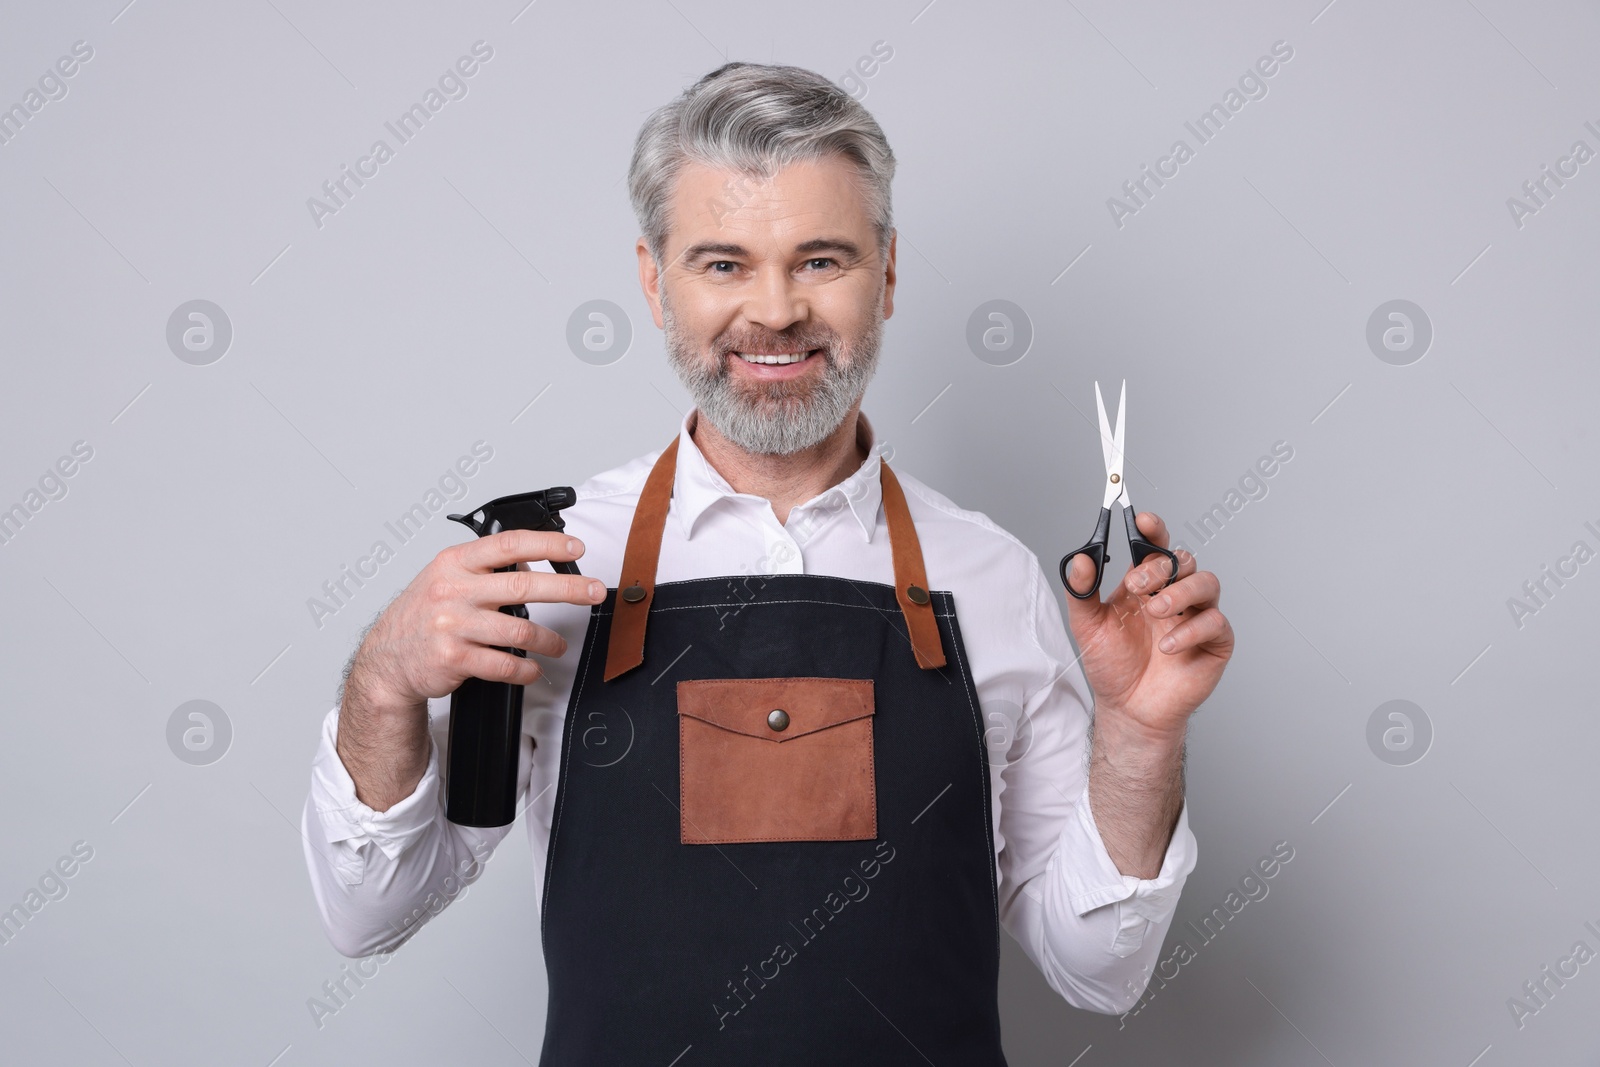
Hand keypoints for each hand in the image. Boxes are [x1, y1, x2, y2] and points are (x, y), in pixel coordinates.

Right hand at [348, 529, 605, 711]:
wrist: (386, 659)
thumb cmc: (421, 616)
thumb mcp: (444, 578)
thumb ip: (484, 569)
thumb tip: (532, 562)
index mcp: (454, 564)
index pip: (508, 544)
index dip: (547, 544)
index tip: (575, 547)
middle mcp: (453, 591)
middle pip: (523, 586)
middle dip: (567, 588)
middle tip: (592, 592)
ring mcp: (453, 625)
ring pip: (519, 631)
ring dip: (548, 641)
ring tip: (558, 645)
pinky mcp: (454, 659)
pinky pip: (504, 665)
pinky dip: (525, 670)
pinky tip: (532, 668)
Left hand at [1062, 512, 1232, 740]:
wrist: (1128, 709)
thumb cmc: (1113, 666)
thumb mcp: (1087, 627)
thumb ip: (1081, 592)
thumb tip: (1080, 559)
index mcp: (1145, 584)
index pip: (1155, 546)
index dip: (1153, 529)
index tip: (1142, 520)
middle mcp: (1174, 594)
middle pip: (1182, 560)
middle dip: (1159, 567)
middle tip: (1137, 585)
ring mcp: (1197, 616)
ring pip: (1208, 582)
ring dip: (1180, 592)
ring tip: (1155, 612)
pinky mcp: (1214, 642)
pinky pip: (1215, 622)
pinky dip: (1190, 630)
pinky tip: (1166, 646)